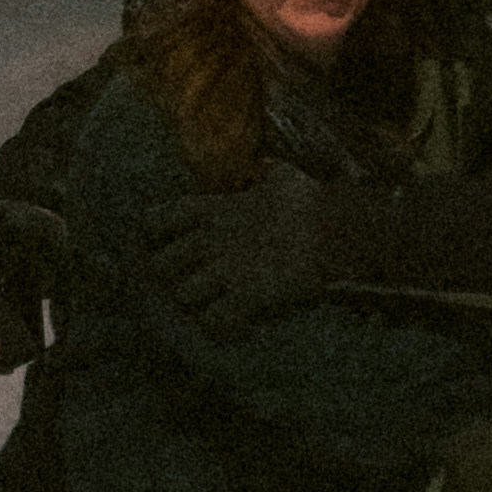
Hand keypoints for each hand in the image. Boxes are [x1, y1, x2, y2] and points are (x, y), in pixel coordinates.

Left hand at [134, 157, 327, 318]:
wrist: (333, 231)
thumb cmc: (310, 201)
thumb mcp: (282, 177)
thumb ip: (266, 174)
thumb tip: (266, 164)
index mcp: (215, 210)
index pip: (162, 218)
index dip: (157, 232)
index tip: (164, 239)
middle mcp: (211, 241)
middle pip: (163, 265)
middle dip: (172, 276)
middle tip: (190, 279)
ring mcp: (226, 271)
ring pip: (183, 296)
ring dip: (196, 303)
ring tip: (212, 305)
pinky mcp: (244, 296)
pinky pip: (214, 322)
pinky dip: (220, 327)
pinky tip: (233, 325)